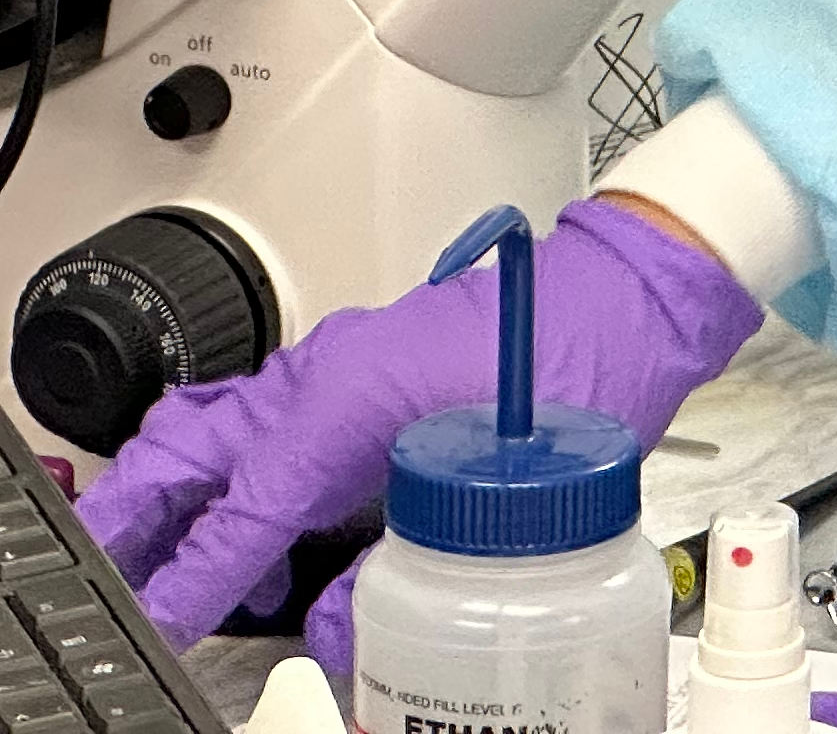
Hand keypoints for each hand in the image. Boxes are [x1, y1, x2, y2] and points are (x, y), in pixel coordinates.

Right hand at [82, 199, 758, 649]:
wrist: (630, 294)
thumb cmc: (584, 362)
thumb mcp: (495, 489)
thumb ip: (397, 565)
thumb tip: (337, 632)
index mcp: (347, 400)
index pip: (238, 510)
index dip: (192, 580)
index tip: (162, 624)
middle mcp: (326, 376)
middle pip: (186, 447)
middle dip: (136, 515)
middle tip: (116, 575)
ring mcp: (340, 368)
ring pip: (218, 431)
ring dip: (185, 498)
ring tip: (181, 574)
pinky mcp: (364, 375)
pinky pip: (270, 427)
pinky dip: (243, 480)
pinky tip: (266, 540)